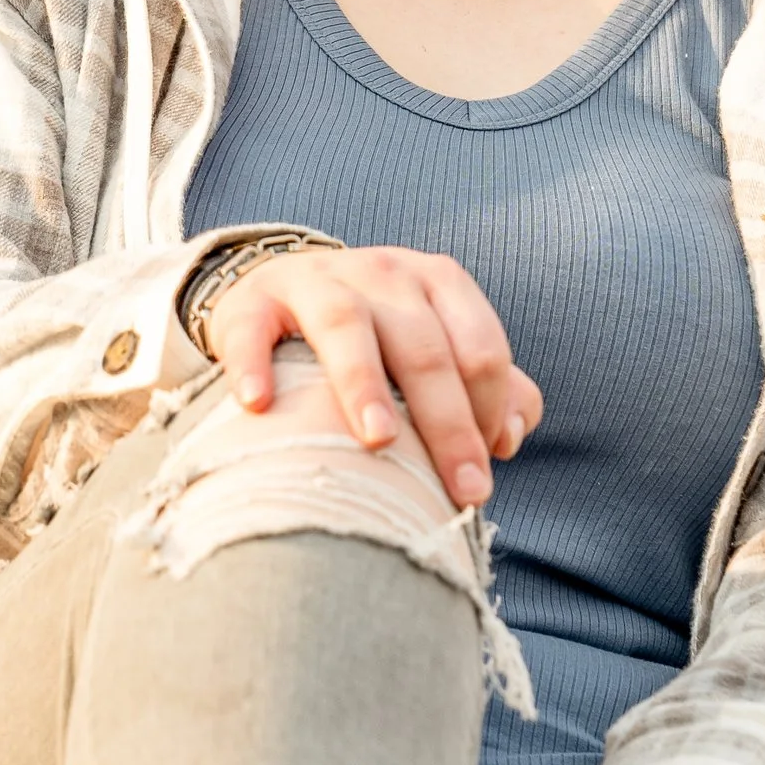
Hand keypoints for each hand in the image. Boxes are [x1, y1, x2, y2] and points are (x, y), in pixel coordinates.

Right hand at [207, 244, 542, 507]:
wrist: (285, 293)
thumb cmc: (379, 338)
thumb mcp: (438, 345)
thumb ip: (491, 388)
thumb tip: (511, 438)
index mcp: (438, 282)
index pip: (481, 348)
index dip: (490, 413)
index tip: (480, 474)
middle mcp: (383, 273)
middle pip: (424, 349)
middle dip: (449, 424)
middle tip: (463, 492)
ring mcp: (316, 281)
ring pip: (346, 327)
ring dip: (364, 384)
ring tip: (378, 440)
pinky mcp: (253, 300)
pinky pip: (253, 330)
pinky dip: (254, 364)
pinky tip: (259, 406)